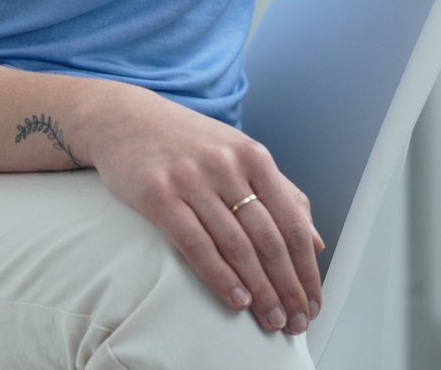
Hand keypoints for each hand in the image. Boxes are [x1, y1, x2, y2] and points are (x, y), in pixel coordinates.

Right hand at [85, 85, 324, 333]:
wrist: (123, 117)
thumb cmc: (186, 142)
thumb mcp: (239, 154)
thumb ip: (280, 193)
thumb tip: (316, 241)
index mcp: (254, 156)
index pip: (293, 223)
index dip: (307, 269)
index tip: (312, 301)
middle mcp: (227, 165)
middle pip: (269, 239)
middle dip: (287, 288)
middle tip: (295, 322)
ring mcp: (191, 179)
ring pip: (236, 246)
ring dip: (260, 290)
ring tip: (271, 319)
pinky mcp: (158, 194)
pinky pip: (195, 243)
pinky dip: (219, 276)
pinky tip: (236, 299)